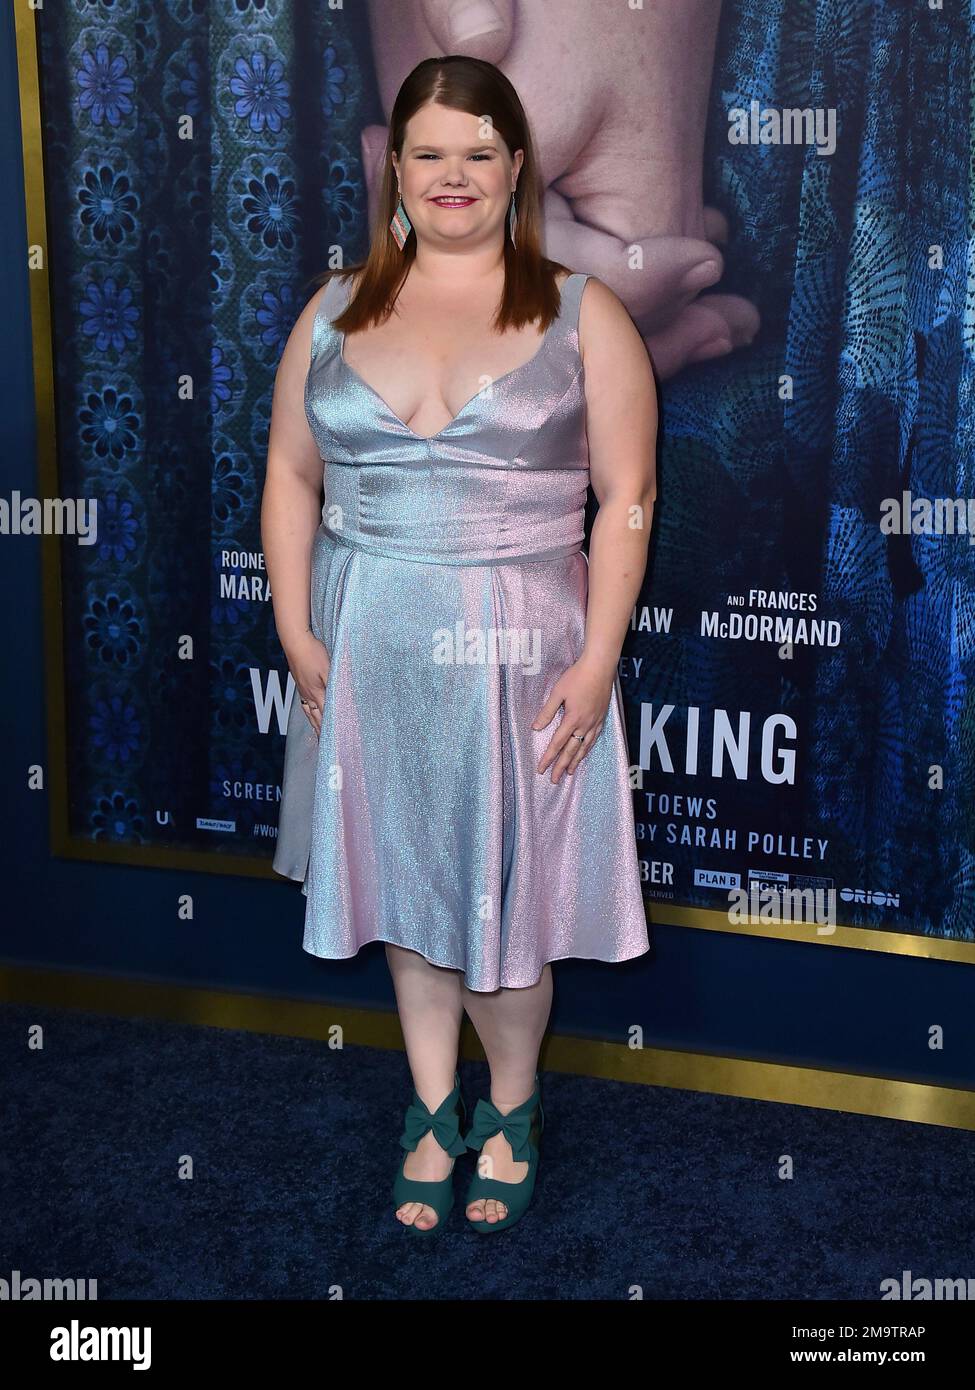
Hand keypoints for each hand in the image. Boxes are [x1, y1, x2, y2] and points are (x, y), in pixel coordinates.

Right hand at [284, 630, 330, 737]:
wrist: (295, 641)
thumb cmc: (313, 654)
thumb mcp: (329, 669)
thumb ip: (335, 686)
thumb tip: (342, 700)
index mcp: (317, 693)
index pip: (327, 716)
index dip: (332, 729)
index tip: (337, 740)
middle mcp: (308, 694)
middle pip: (316, 718)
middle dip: (322, 732)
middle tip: (327, 745)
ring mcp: (302, 689)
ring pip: (309, 712)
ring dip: (314, 724)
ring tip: (318, 733)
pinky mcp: (299, 683)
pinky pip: (304, 703)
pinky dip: (309, 712)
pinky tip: (310, 711)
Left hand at [532, 656, 614, 783]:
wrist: (600, 667)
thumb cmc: (577, 676)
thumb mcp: (558, 692)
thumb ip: (547, 712)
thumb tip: (536, 727)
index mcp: (572, 718)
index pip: (557, 743)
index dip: (548, 757)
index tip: (541, 769)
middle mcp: (585, 724)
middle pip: (571, 750)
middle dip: (561, 766)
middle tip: (554, 779)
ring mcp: (595, 722)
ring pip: (584, 747)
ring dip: (576, 761)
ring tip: (569, 771)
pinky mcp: (601, 718)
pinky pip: (594, 739)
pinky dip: (588, 749)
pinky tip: (585, 752)